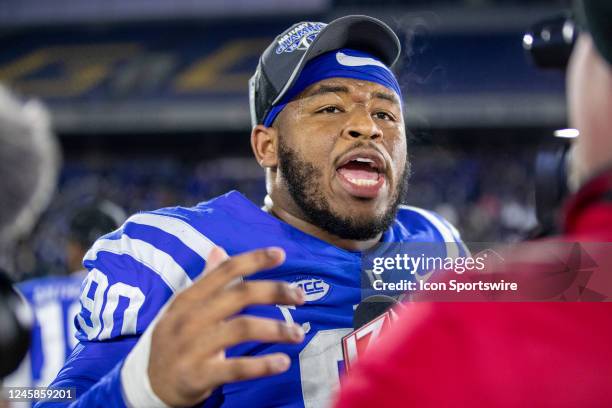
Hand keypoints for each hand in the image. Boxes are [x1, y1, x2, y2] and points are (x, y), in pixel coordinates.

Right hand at [148, 246, 304, 406]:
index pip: (224, 271)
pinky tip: (283, 362)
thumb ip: (206, 280)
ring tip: (297, 334)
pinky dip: (262, 365)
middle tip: (300, 297)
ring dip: (276, 329)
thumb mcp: (183, 306)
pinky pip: (235, 368)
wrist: (145, 383)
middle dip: (274, 292)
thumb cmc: (172, 338)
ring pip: (242, 329)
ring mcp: (192, 346)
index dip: (254, 260)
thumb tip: (219, 249)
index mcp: (188, 297)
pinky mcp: (197, 375)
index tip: (281, 255)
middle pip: (239, 295)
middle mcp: (190, 318)